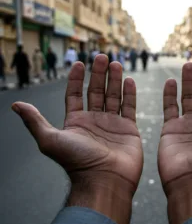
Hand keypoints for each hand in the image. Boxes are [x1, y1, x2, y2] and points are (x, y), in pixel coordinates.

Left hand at [12, 55, 142, 223]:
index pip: (74, 94)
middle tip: (102, 57)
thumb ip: (35, 121)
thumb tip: (16, 105)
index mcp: (76, 121)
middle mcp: (94, 120)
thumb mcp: (50, 140)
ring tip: (116, 64)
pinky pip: (129, 107)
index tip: (79, 63)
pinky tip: (129, 80)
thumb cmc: (77, 162)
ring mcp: (112, 123)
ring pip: (113, 96)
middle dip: (98, 73)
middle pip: (96, 91)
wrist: (105, 180)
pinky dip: (129, 94)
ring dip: (114, 79)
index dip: (76, 79)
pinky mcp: (128, 129)